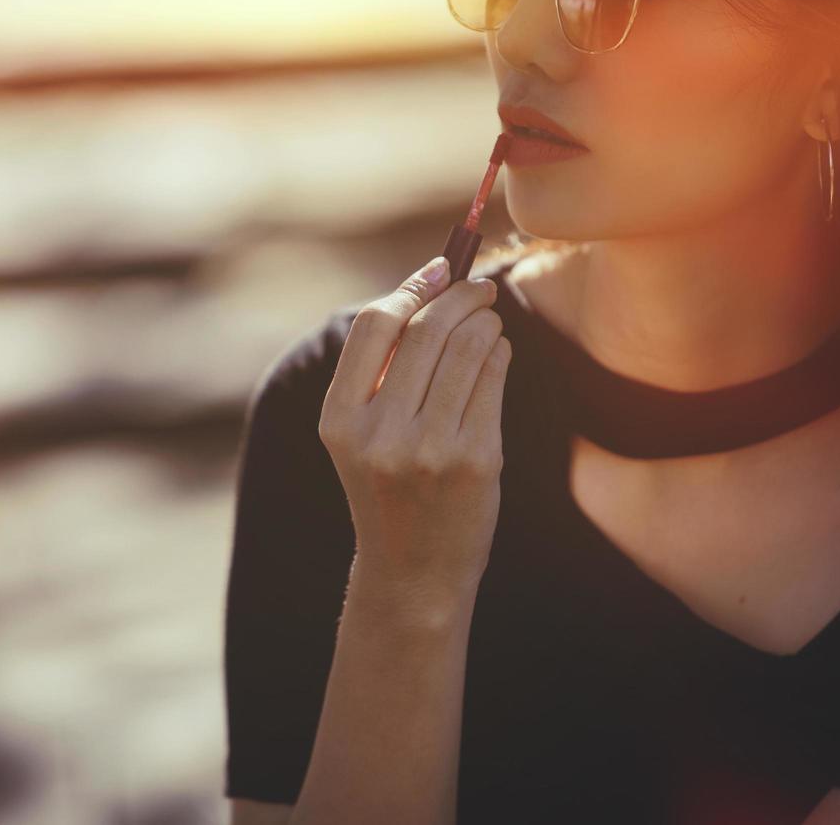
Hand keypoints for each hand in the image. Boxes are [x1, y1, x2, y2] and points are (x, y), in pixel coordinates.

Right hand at [318, 257, 511, 602]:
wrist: (413, 570)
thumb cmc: (390, 487)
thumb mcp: (361, 433)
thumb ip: (382, 368)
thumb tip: (429, 281)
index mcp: (340, 420)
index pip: (376, 325)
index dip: (412, 287)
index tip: (439, 269)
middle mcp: (380, 433)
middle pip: (428, 330)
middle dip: (460, 295)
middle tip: (479, 287)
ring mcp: (430, 448)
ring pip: (468, 348)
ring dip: (484, 322)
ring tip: (488, 322)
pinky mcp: (476, 461)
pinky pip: (493, 380)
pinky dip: (499, 353)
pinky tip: (497, 352)